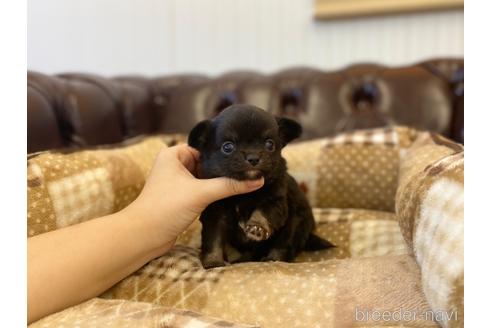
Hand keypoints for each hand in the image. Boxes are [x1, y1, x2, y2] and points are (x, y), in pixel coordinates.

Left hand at [123, 144, 263, 247]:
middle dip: (224, 171)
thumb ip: (229, 185)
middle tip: (249, 171)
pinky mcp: (182, 198)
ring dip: (219, 183)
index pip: (205, 149)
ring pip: (206, 179)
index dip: (223, 155)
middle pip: (207, 164)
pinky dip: (214, 194)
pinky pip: (203, 191)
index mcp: (174, 154)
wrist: (144, 236)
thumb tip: (257, 180)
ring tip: (244, 182)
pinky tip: (230, 196)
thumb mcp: (201, 193)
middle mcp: (174, 165)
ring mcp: (178, 183)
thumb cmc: (166, 208)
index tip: (245, 158)